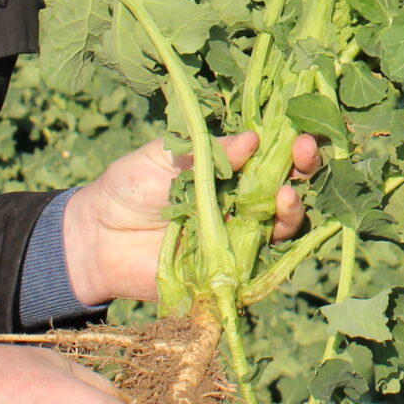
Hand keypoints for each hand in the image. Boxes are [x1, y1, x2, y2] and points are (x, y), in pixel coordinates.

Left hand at [62, 131, 322, 303]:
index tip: (300, 133)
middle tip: (306, 153)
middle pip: (287, 186)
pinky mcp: (230, 270)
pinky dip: (272, 245)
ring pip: (283, 224)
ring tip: (285, 194)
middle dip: (304, 169)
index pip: (272, 156)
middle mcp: (240, 202)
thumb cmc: (130, 187)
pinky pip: (261, 261)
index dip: (291, 145)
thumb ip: (209, 151)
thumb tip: (254, 139)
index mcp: (230, 170)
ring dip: (292, 207)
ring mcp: (238, 237)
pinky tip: (272, 224)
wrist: (97, 239)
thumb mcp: (166, 156)